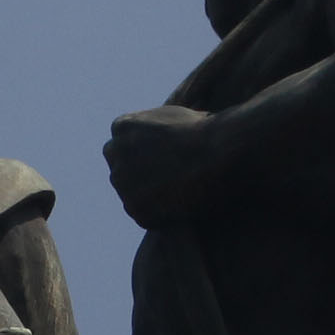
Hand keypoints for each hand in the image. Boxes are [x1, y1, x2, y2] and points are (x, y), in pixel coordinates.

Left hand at [105, 104, 223, 226]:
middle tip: (166, 182)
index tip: (160, 163)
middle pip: (120, 169)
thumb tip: (162, 137)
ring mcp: (122, 182)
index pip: (121, 145)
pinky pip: (145, 217)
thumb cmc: (205, 132)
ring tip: (180, 194)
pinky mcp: (135, 208)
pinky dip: (161, 217)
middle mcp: (115, 153)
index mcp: (122, 126)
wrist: (219, 154)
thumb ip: (156, 129)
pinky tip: (182, 207)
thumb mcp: (174, 117)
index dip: (142, 156)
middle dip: (138, 177)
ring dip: (149, 198)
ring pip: (131, 195)